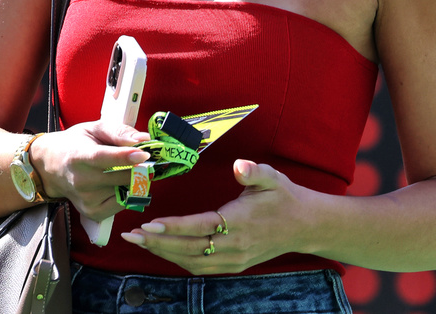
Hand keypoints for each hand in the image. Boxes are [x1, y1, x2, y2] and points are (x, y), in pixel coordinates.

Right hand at [29, 121, 151, 220]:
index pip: (102, 158)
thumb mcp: (94, 128)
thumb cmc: (76, 143)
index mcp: (79, 156)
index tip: (144, 154)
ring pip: (124, 190)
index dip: (124, 156)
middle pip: (119, 177)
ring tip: (124, 169)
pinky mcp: (92, 212)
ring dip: (132, 180)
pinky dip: (126, 193)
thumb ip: (118, 132)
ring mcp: (86, 199)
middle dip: (139, 169)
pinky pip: (121, 203)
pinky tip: (118, 183)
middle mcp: (80, 181)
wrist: (51, 167)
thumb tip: (143, 140)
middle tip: (146, 160)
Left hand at [121, 160, 313, 274]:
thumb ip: (254, 172)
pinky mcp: (235, 265)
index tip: (150, 223)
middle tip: (131, 236)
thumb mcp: (272, 178)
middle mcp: (234, 244)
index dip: (174, 227)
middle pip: (189, 248)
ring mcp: (234, 258)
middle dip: (157, 242)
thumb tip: (240, 166)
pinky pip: (202, 268)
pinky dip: (180, 261)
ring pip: (192, 261)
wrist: (304, 225)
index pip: (200, 226)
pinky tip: (165, 251)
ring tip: (141, 242)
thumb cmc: (284, 196)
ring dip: (164, 253)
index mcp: (239, 221)